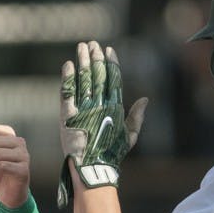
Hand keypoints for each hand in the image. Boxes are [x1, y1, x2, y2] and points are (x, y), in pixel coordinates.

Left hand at [58, 40, 146, 207]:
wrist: (93, 169)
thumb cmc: (112, 155)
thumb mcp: (129, 137)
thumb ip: (137, 117)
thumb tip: (145, 100)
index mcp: (115, 108)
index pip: (114, 80)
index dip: (111, 64)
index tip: (108, 51)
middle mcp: (101, 105)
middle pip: (98, 75)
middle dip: (96, 58)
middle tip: (92, 43)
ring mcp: (84, 109)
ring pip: (84, 80)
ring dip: (83, 61)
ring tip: (81, 47)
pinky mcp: (69, 116)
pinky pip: (68, 93)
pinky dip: (68, 78)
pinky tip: (68, 65)